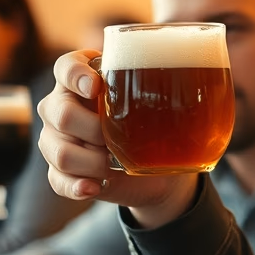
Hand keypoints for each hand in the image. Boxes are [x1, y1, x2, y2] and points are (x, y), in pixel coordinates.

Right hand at [38, 50, 197, 226]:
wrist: (158, 170)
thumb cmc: (156, 124)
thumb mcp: (165, 103)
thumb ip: (169, 86)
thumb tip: (199, 72)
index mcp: (84, 80)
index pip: (65, 67)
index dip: (75, 75)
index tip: (96, 87)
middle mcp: (62, 105)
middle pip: (59, 112)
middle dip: (93, 129)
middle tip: (116, 139)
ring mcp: (56, 138)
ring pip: (58, 150)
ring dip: (91, 161)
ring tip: (113, 164)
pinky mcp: (59, 170)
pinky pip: (56, 179)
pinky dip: (76, 185)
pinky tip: (94, 186)